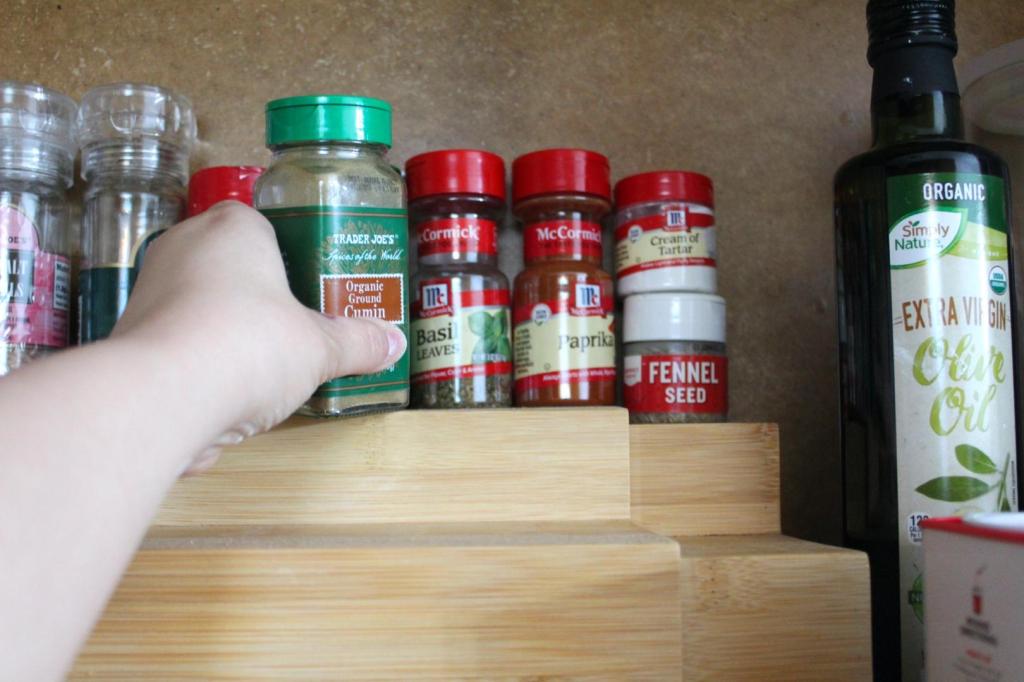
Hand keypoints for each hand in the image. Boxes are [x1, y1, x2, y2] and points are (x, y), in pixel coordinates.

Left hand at [112, 201, 406, 470]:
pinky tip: (223, 394)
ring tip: (262, 369)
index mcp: (233, 227)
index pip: (262, 224)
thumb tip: (395, 343)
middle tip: (295, 329)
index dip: (288, 256)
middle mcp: (183, 245)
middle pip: (230, 265)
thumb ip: (358, 343)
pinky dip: (197, 363)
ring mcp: (149, 289)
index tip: (310, 288)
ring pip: (199, 304)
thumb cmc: (250, 345)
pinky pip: (176, 341)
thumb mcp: (320, 349)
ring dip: (226, 332)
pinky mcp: (129, 335)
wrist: (163, 396)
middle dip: (258, 297)